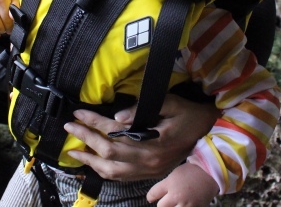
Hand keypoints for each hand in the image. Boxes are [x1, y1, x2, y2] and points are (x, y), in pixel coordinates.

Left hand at [64, 93, 219, 180]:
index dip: (94, 122)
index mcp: (153, 140)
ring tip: (74, 151)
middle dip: (86, 138)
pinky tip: (94, 164)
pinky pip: (122, 178)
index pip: (114, 131)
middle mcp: (149, 159)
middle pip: (108, 151)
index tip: (78, 113)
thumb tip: (116, 117)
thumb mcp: (170, 103)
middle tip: (69, 127)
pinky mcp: (151, 174)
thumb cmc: (189, 114)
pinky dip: (104, 171)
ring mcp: (149, 170)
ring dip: (90, 161)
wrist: (211, 133)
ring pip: (112, 170)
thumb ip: (142, 109)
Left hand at [147, 163, 218, 206]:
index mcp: (170, 184)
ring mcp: (186, 204)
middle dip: (162, 204)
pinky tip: (185, 204)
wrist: (210, 174)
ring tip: (176, 203)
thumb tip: (156, 195)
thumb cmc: (191, 172)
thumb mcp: (175, 174)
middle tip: (166, 202)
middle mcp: (176, 196)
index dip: (151, 196)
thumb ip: (165, 185)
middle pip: (161, 206)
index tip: (151, 198)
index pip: (153, 194)